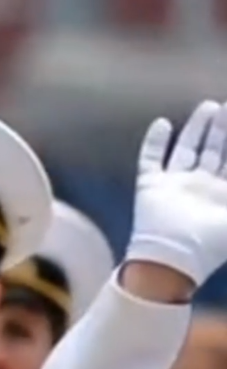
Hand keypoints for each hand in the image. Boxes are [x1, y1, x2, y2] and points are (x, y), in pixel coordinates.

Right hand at [126, 99, 226, 288]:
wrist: (173, 260)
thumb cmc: (212, 242)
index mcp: (223, 195)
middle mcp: (200, 189)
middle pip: (212, 152)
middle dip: (222, 129)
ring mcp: (174, 188)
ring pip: (186, 151)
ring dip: (195, 129)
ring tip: (207, 108)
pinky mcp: (150, 189)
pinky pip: (151, 160)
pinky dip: (155, 142)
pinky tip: (163, 123)